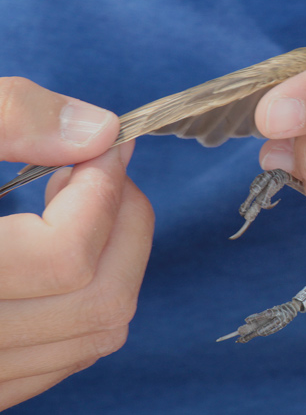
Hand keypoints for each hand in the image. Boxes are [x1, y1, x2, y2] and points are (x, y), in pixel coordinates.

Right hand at [0, 78, 153, 409]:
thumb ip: (2, 117)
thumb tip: (97, 132)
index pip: (63, 258)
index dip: (103, 190)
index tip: (104, 145)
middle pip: (96, 304)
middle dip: (125, 225)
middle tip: (100, 171)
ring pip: (91, 338)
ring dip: (113, 260)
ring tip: (77, 204)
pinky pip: (61, 357)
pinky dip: (84, 299)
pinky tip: (60, 252)